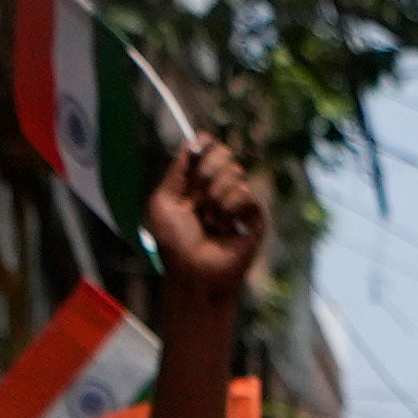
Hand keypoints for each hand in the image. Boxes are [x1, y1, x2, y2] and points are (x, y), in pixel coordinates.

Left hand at [147, 134, 267, 304]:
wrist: (193, 274)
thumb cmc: (174, 245)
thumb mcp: (162, 203)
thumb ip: (176, 171)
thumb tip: (193, 142)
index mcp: (197, 183)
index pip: (209, 148)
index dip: (205, 144)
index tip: (197, 147)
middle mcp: (219, 188)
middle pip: (224, 154)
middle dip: (206, 173)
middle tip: (196, 200)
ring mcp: (238, 202)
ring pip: (235, 172)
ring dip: (215, 198)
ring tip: (209, 222)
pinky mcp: (255, 216)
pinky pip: (245, 193)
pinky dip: (229, 209)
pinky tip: (224, 228)